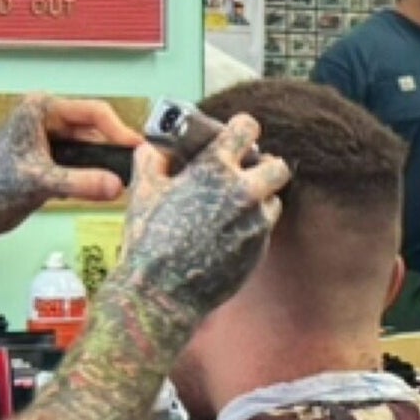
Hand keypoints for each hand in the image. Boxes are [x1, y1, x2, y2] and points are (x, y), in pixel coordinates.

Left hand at [0, 94, 139, 216]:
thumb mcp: (39, 181)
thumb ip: (81, 182)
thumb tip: (115, 185)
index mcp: (40, 110)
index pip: (93, 111)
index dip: (118, 131)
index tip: (136, 148)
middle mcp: (46, 122)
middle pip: (95, 131)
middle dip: (112, 150)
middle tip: (134, 167)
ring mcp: (49, 145)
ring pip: (90, 151)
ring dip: (102, 167)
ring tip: (120, 181)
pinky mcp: (50, 166)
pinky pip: (82, 168)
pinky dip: (91, 179)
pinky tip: (99, 190)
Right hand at [111, 113, 288, 320]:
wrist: (163, 292)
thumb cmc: (149, 240)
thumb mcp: (142, 190)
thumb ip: (152, 159)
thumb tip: (157, 148)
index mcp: (214, 169)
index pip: (247, 129)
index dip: (242, 128)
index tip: (238, 134)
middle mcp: (244, 192)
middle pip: (278, 165)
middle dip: (264, 165)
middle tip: (246, 172)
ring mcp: (256, 221)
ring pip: (274, 198)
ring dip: (260, 197)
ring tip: (234, 206)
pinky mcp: (260, 248)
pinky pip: (265, 227)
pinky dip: (253, 224)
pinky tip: (229, 231)